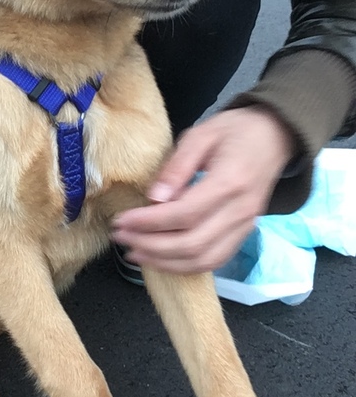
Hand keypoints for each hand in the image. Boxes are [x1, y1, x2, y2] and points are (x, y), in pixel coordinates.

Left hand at [112, 106, 297, 273]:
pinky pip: (215, 260)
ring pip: (204, 260)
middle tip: (121, 237)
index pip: (184, 214)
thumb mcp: (201, 135)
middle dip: (151, 246)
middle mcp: (241, 211)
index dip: (149, 222)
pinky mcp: (245, 233)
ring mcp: (246, 226)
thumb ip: (177, 166)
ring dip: (165, 262)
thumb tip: (155, 198)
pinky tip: (161, 258)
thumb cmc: (235, 131)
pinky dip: (185, 265)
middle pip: (192, 244)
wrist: (274, 136)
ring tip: (135, 252)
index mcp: (229, 182)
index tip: (122, 220)